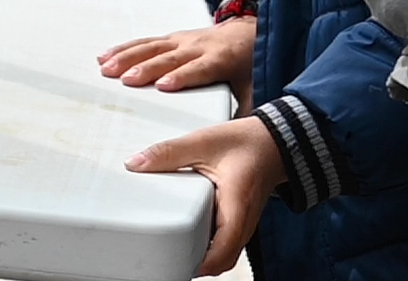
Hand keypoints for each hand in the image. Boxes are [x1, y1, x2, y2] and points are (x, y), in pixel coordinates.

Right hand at [98, 17, 255, 104]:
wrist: (248, 33)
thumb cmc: (248, 65)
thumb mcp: (253, 91)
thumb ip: (242, 114)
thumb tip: (230, 140)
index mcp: (219, 60)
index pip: (199, 69)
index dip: (181, 76)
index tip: (164, 85)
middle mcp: (198, 47)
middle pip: (169, 58)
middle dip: (146, 68)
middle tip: (126, 80)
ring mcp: (182, 40)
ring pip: (152, 47)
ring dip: (128, 56)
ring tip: (107, 68)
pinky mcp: (171, 38)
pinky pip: (145, 42)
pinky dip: (124, 48)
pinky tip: (105, 56)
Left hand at [130, 115, 282, 276]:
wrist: (271, 142)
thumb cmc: (245, 142)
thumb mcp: (202, 142)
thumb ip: (168, 152)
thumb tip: (136, 163)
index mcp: (237, 206)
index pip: (222, 251)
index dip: (200, 265)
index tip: (177, 265)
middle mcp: (243, 222)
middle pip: (222, 260)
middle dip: (198, 265)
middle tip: (169, 260)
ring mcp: (243, 224)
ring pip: (224, 254)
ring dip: (204, 257)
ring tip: (175, 251)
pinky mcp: (238, 220)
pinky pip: (225, 242)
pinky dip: (209, 246)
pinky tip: (189, 235)